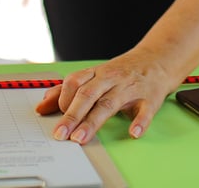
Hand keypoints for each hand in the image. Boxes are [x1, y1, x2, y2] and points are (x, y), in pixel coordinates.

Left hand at [36, 51, 174, 143]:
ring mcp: (130, 88)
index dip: (63, 99)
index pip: (75, 82)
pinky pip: (145, 110)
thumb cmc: (121, 72)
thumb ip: (67, 90)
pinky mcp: (150, 98)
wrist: (157, 60)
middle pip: (88, 94)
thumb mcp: (94, 76)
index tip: (56, 118)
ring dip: (94, 122)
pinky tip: (133, 132)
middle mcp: (111, 79)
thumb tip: (41, 106)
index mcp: (97, 73)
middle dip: (72, 115)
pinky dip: (140, 122)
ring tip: (80, 138)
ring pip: (110, 103)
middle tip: (61, 134)